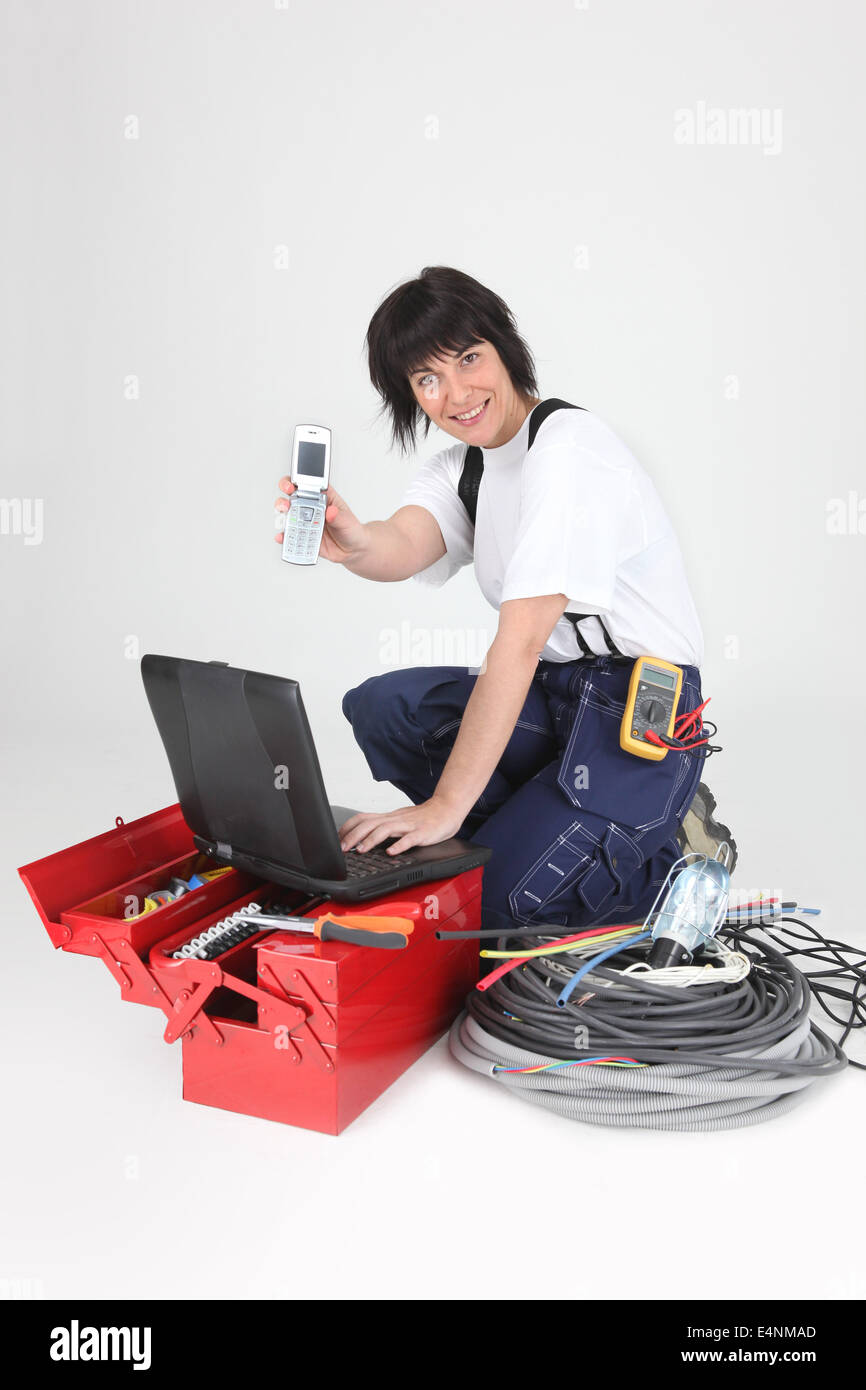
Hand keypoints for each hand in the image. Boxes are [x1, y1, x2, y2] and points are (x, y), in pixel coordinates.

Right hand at [274, 478, 367, 564]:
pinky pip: (290, 535)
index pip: (306, 484)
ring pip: (288, 515)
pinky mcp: (303, 536)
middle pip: (291, 498)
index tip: (291, 485)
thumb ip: (338, 516)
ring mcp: (305, 521)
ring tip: (283, 520)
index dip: (295, 481)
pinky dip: (284, 536)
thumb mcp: (347, 520)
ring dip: (281, 516)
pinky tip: (282, 537)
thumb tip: (331, 511)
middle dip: (284, 499)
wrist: (352, 549)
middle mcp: (311, 507)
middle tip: (285, 505)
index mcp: (322, 496)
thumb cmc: (351, 529)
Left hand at [338, 797, 467, 855]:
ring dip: (371, 840)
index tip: (337, 840)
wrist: (447, 808)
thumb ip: (383, 827)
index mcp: (389, 817)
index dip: (348, 828)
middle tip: (343, 848)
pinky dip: (399, 845)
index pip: (363, 818)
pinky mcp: (423, 832)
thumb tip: (362, 838)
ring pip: (386, 829)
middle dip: (354, 836)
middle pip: (370, 824)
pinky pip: (410, 839)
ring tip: (361, 850)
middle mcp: (396, 819)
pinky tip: (391, 853)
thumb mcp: (399, 820)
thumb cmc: (423, 817)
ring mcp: (409, 825)